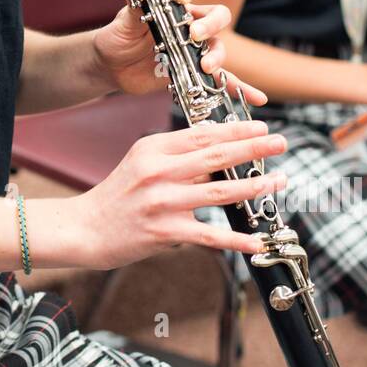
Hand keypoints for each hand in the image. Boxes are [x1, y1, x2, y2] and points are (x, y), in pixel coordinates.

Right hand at [73, 120, 287, 269]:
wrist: (86, 228)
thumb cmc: (118, 194)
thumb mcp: (141, 161)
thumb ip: (176, 154)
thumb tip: (218, 147)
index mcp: (153, 148)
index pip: (202, 134)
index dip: (235, 130)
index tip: (261, 126)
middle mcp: (158, 171)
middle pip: (215, 157)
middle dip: (253, 148)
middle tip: (280, 141)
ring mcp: (162, 202)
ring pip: (218, 192)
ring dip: (254, 187)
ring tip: (278, 181)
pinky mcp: (164, 232)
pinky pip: (209, 235)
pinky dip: (236, 239)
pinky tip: (256, 241)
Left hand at [91, 0, 268, 109]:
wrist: (112, 66)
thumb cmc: (118, 37)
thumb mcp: (123, 22)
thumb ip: (133, 7)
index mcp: (173, 4)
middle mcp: (189, 23)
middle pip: (216, 15)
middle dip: (210, 24)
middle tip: (195, 35)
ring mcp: (195, 48)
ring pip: (219, 46)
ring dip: (217, 56)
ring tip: (206, 67)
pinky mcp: (195, 72)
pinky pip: (223, 80)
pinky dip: (240, 88)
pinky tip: (256, 97)